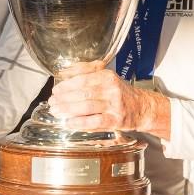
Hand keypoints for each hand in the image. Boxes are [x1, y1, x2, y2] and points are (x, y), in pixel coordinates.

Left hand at [48, 65, 169, 138]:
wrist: (142, 108)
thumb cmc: (119, 92)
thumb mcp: (106, 76)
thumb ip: (86, 71)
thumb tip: (64, 72)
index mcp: (107, 76)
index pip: (83, 79)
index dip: (66, 85)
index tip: (55, 90)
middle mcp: (111, 90)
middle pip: (83, 93)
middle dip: (64, 99)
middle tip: (52, 102)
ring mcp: (114, 106)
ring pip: (86, 107)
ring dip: (68, 110)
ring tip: (56, 111)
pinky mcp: (115, 121)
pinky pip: (94, 122)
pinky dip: (79, 123)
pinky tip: (68, 123)